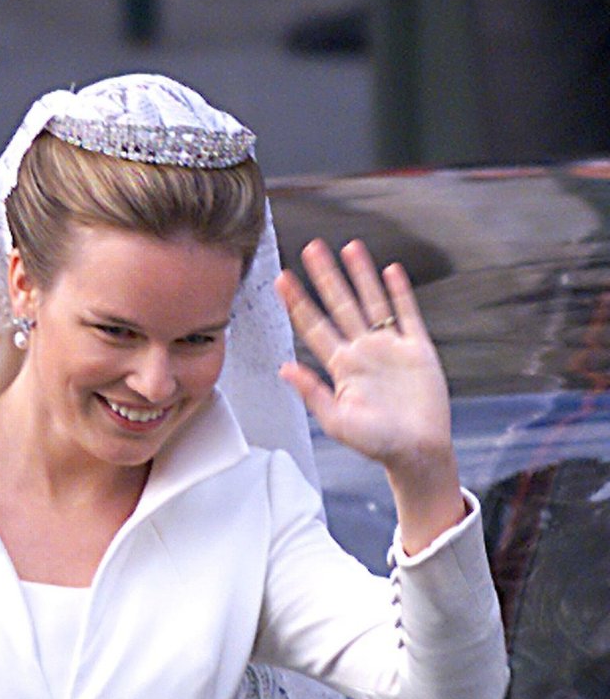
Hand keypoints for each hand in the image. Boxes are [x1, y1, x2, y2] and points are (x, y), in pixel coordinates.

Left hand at [275, 238, 465, 552]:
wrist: (416, 451)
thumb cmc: (376, 443)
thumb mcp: (335, 420)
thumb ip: (311, 392)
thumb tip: (285, 367)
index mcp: (340, 367)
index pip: (314, 327)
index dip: (298, 303)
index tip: (282, 279)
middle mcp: (362, 351)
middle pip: (340, 304)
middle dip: (325, 276)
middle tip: (311, 247)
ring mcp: (389, 347)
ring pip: (371, 301)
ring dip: (360, 275)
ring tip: (349, 247)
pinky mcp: (417, 349)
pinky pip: (407, 313)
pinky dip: (398, 292)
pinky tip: (389, 271)